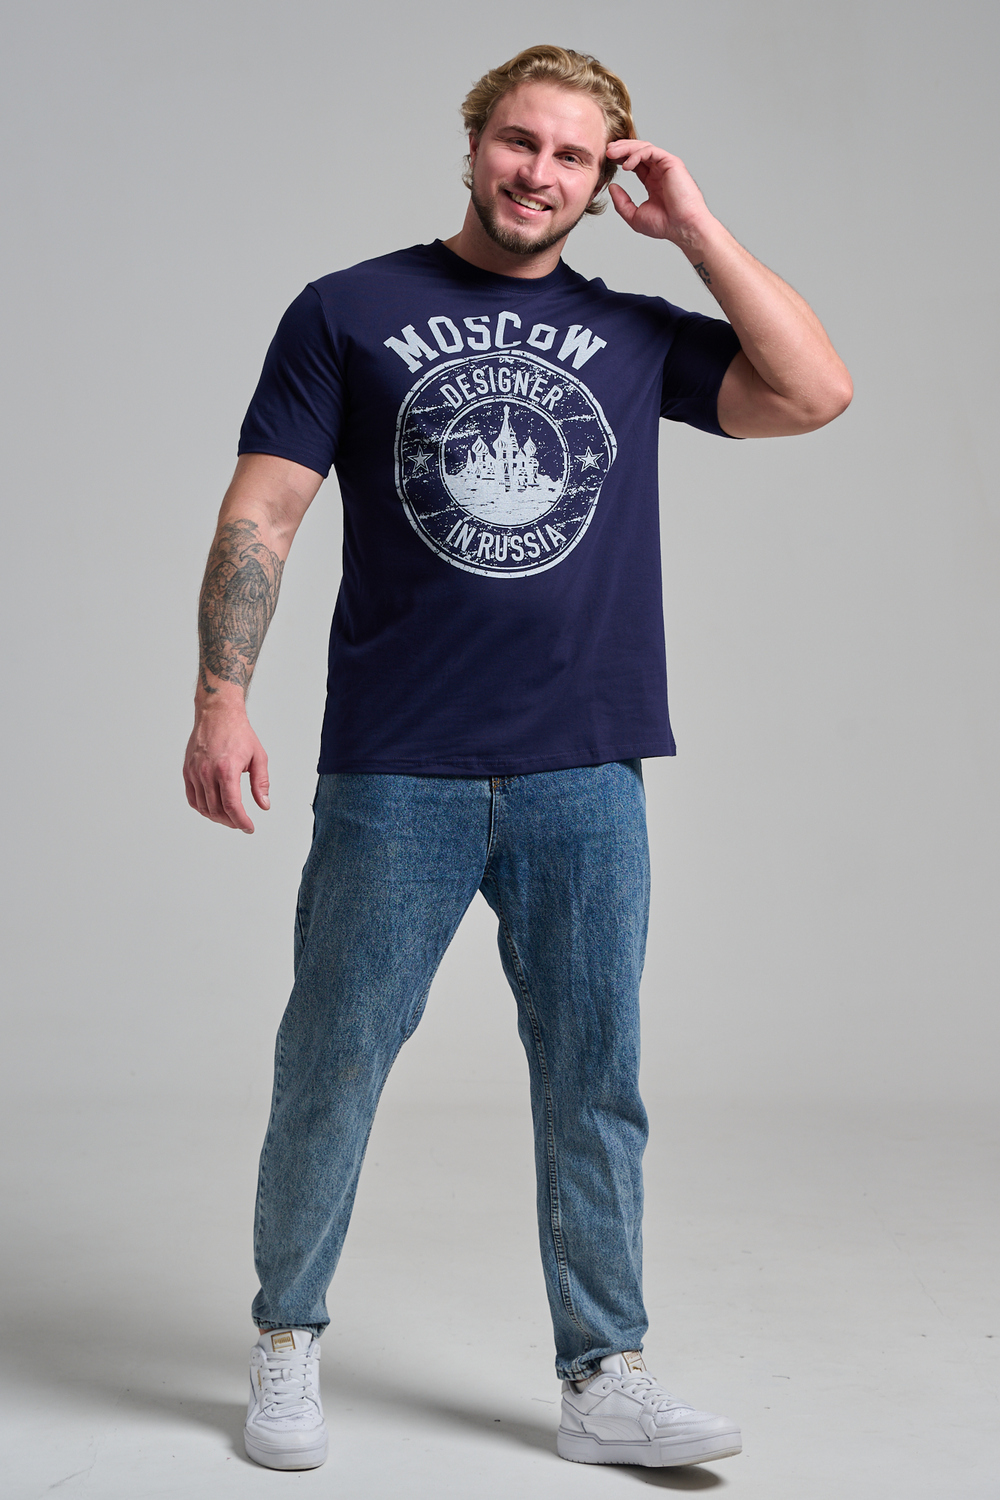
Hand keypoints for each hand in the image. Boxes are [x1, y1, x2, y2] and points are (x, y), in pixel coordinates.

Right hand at [183, 698, 269, 832]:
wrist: (218, 713)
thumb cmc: (238, 732)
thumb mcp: (259, 757)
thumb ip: (261, 783)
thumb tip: (263, 804)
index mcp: (227, 769)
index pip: (233, 806)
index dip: (241, 821)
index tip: (248, 827)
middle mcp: (207, 772)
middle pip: (217, 810)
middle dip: (231, 822)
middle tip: (241, 823)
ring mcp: (195, 772)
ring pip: (203, 807)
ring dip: (216, 817)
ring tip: (229, 818)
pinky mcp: (187, 771)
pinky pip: (192, 797)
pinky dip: (201, 808)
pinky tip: (212, 809)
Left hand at [605, 141, 711, 245]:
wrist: (683, 227)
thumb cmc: (665, 225)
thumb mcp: (635, 216)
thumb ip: (622, 202)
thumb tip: (612, 186)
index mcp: (652, 181)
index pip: (635, 163)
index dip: (620, 159)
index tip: (607, 161)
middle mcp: (659, 171)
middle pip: (638, 152)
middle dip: (621, 149)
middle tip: (606, 151)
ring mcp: (666, 166)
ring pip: (644, 147)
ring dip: (626, 148)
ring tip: (611, 153)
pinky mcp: (671, 163)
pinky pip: (651, 152)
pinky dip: (637, 155)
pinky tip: (626, 165)